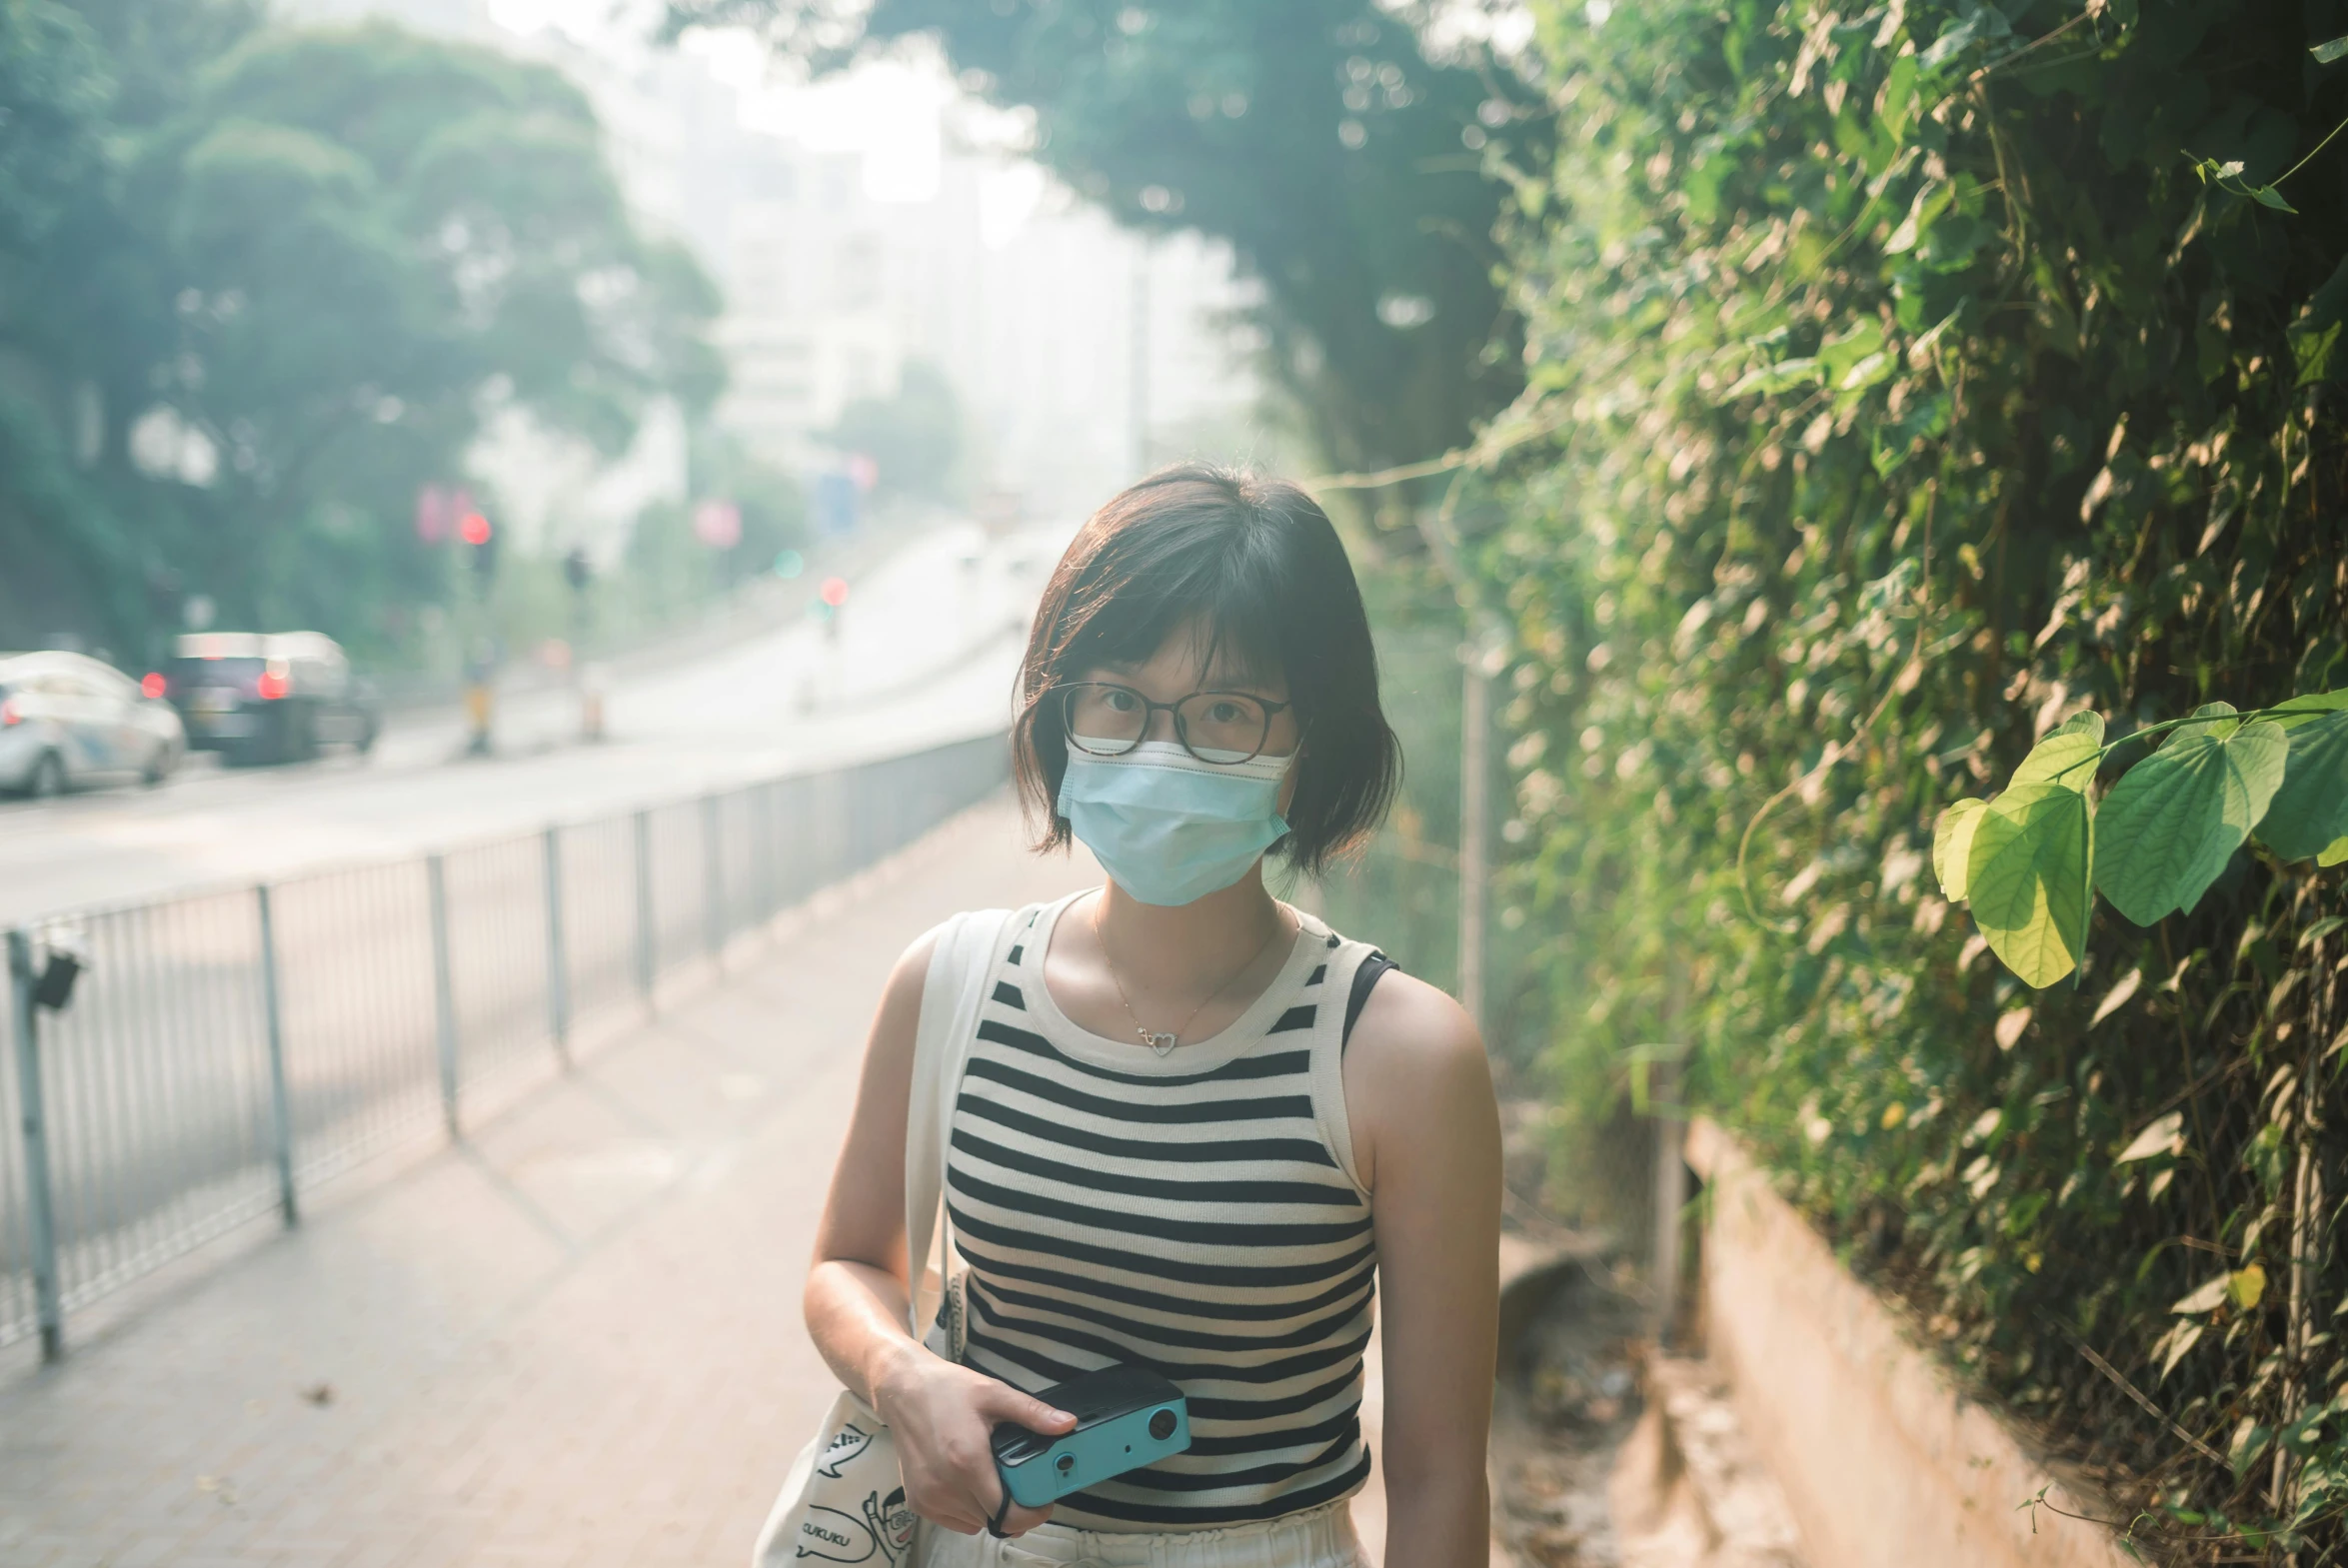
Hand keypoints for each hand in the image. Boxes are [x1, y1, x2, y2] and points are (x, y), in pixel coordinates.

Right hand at [873, 1345, 1074, 1536]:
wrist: (902, 1388)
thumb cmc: (946, 1390)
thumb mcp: (995, 1394)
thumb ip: (1032, 1414)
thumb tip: (1067, 1424)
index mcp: (967, 1462)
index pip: (1006, 1513)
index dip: (1032, 1513)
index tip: (1043, 1501)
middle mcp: (945, 1486)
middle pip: (993, 1519)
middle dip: (1014, 1506)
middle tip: (1021, 1481)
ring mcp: (929, 1497)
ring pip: (974, 1522)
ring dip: (990, 1508)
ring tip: (993, 1476)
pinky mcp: (917, 1501)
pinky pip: (955, 1520)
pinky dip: (968, 1509)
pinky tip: (970, 1482)